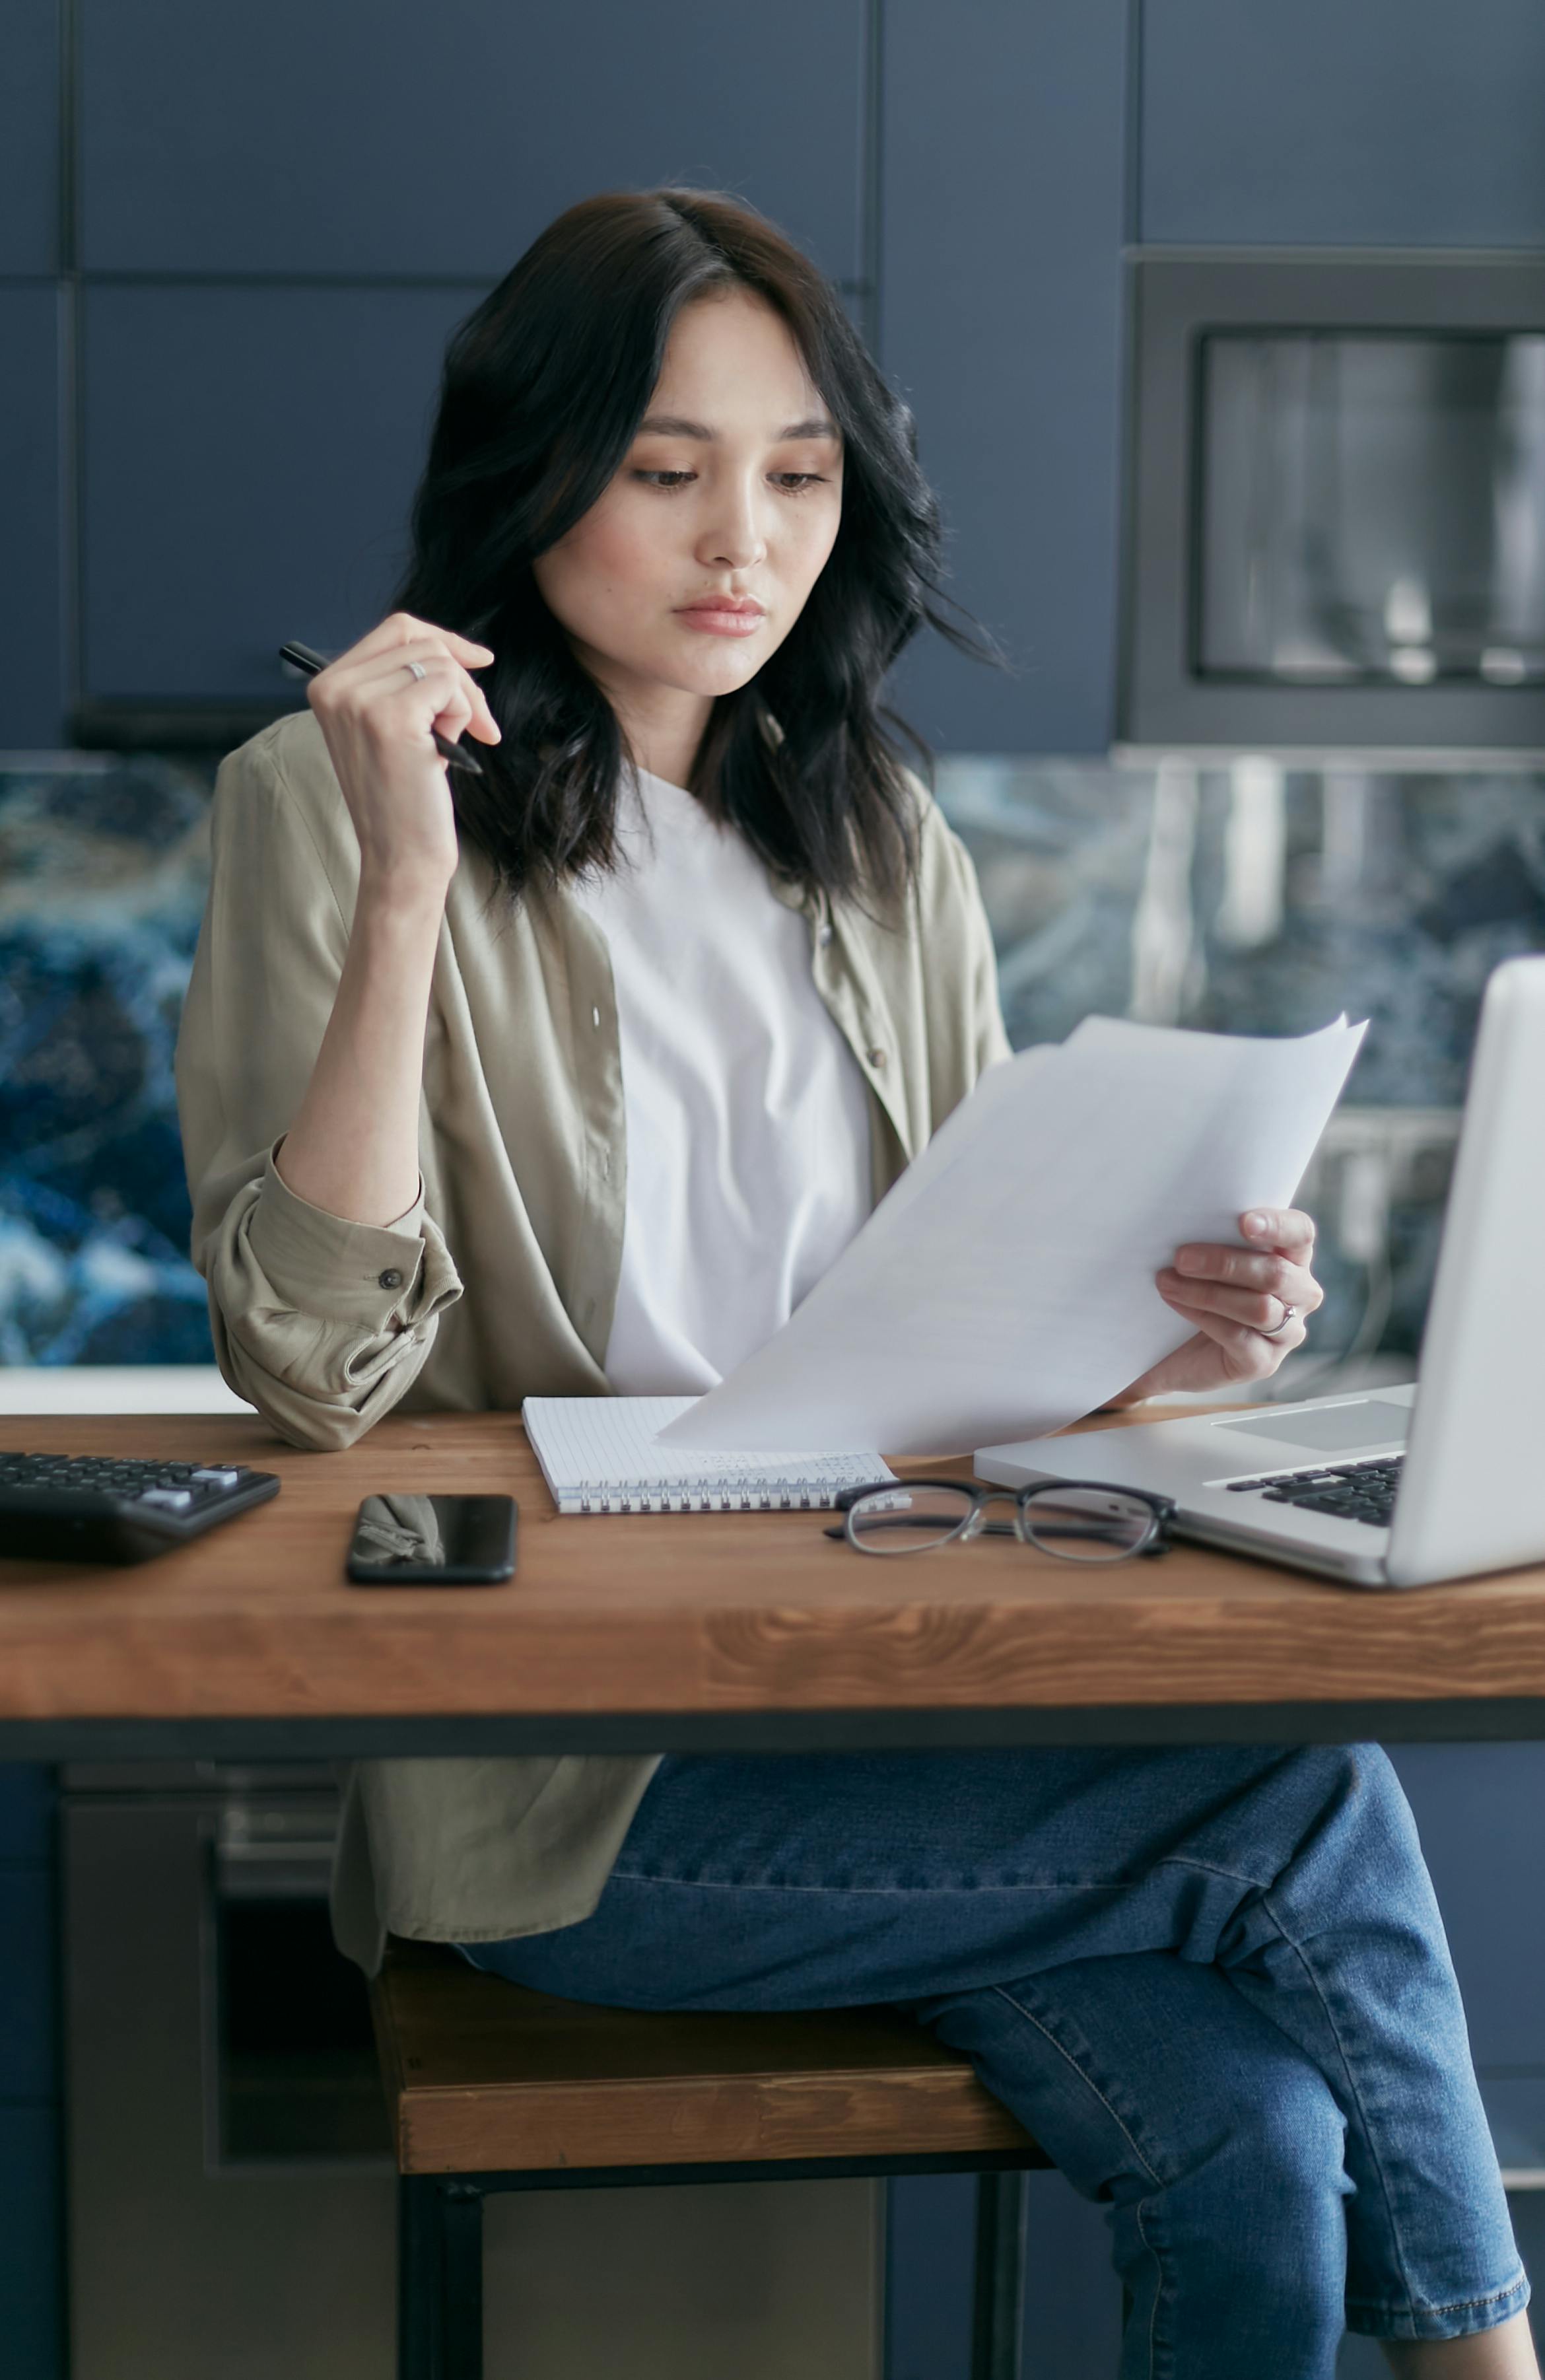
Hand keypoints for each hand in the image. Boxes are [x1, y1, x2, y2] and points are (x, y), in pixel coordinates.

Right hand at [304, 612, 501, 895]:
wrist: (400, 855)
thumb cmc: (404, 797)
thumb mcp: (390, 727)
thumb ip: (401, 683)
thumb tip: (455, 648)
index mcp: (328, 685)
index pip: (395, 628)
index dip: (442, 639)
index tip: (477, 661)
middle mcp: (335, 688)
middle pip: (421, 641)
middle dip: (461, 681)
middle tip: (478, 727)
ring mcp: (360, 701)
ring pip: (440, 663)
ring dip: (461, 704)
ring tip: (443, 747)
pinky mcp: (391, 718)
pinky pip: (451, 687)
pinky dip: (464, 717)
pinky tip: (445, 753)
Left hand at [1106, 1208, 1324, 1403]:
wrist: (1173, 1347)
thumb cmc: (1195, 1287)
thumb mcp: (1205, 1257)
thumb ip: (1208, 1234)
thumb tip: (1173, 1210)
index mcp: (1292, 1257)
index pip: (1300, 1234)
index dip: (1277, 1225)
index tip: (1243, 1221)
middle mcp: (1300, 1294)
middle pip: (1276, 1273)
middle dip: (1226, 1263)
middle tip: (1181, 1257)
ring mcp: (1287, 1332)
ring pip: (1259, 1308)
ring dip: (1208, 1292)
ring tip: (1167, 1282)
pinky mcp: (1264, 1362)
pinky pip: (1240, 1337)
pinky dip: (1203, 1317)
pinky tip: (1176, 1303)